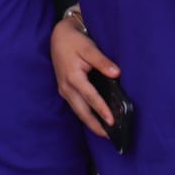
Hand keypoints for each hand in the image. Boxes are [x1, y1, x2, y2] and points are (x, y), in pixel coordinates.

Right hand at [50, 16, 119, 136]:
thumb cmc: (74, 41)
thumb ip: (102, 61)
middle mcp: (66, 87)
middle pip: (82, 111)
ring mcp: (64, 90)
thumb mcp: (88, 47)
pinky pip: (76, 107)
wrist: (58, 36)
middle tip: (111, 137)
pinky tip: (96, 120)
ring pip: (78, 111)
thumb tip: (116, 73)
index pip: (90, 97)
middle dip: (96, 126)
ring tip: (106, 133)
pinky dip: (86, 115)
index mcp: (72, 77)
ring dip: (91, 123)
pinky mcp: (65, 90)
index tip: (113, 122)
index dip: (102, 110)